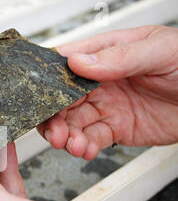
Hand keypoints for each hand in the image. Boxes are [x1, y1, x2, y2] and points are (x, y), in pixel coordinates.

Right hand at [37, 25, 177, 159]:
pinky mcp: (116, 129)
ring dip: (67, 136)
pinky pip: (92, 139)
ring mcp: (106, 106)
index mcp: (105, 54)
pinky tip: (86, 149)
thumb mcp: (159, 51)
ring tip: (74, 145)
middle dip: (53, 118)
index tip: (41, 98)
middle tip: (56, 133)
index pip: (65, 65)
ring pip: (73, 123)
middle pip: (62, 100)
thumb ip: (119, 57)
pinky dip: (85, 147)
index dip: (48, 82)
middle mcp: (100, 82)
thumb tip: (79, 62)